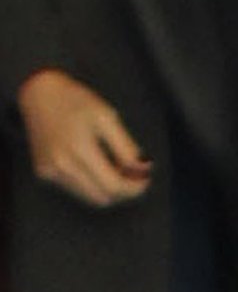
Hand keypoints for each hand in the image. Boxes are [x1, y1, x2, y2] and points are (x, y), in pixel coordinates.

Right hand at [16, 68, 151, 206]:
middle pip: (102, 197)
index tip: (145, 179)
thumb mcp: (107, 117)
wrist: (39, 94)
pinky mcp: (43, 172)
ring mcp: (49, 171)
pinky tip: (94, 163)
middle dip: (122, 190)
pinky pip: (75, 188)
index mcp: (79, 149)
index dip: (134, 187)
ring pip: (89, 196)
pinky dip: (89, 182)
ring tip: (115, 166)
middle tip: (134, 175)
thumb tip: (142, 170)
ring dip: (106, 187)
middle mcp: (61, 165)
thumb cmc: (76, 101)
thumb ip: (126, 147)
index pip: (113, 185)